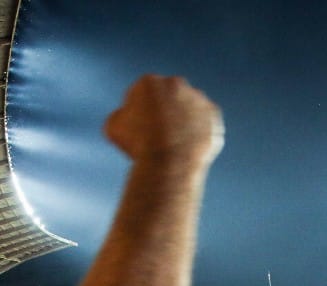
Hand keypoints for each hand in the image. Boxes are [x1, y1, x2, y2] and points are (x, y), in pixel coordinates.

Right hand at [104, 75, 222, 167]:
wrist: (170, 161)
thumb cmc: (138, 146)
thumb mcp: (113, 128)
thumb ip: (120, 115)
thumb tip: (126, 115)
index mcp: (149, 82)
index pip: (141, 95)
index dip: (137, 115)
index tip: (137, 132)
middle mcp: (176, 83)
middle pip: (166, 99)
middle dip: (162, 113)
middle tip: (157, 138)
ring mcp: (197, 98)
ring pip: (187, 110)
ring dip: (182, 123)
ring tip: (173, 147)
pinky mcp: (214, 115)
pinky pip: (205, 124)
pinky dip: (198, 135)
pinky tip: (188, 150)